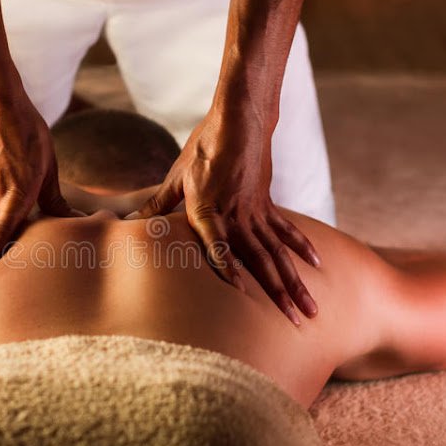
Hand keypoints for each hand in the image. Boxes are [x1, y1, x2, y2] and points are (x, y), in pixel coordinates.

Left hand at [128, 113, 319, 324]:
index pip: (217, 243)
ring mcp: (255, 211)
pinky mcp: (266, 205)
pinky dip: (300, 248)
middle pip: (259, 258)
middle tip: (296, 322)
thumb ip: (158, 204)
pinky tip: (316, 266)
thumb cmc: (201, 151)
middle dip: (278, 292)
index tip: (238, 291)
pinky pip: (285, 231)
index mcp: (207, 209)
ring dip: (294, 281)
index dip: (226, 265)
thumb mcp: (176, 178)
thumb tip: (129, 221)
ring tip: (310, 308)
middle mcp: (235, 214)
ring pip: (277, 252)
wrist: (238, 123)